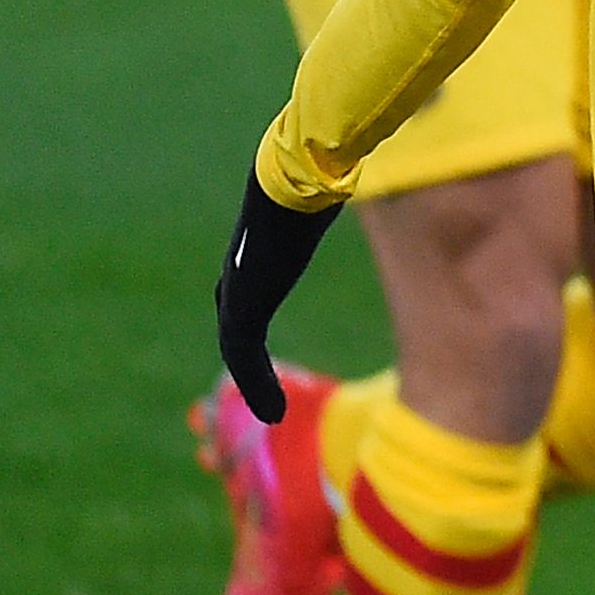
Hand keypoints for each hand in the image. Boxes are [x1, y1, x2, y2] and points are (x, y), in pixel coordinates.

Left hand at [215, 172, 340, 423]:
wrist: (291, 184)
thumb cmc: (314, 181)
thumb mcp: (326, 198)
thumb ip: (334, 201)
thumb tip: (361, 181)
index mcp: (253, 252)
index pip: (239, 294)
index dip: (247, 320)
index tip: (256, 342)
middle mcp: (237, 276)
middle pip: (233, 327)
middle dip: (244, 357)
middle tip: (259, 384)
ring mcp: (237, 295)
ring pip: (238, 351)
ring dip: (255, 382)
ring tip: (274, 413)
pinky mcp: (243, 312)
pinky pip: (244, 360)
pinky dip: (259, 386)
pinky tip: (275, 411)